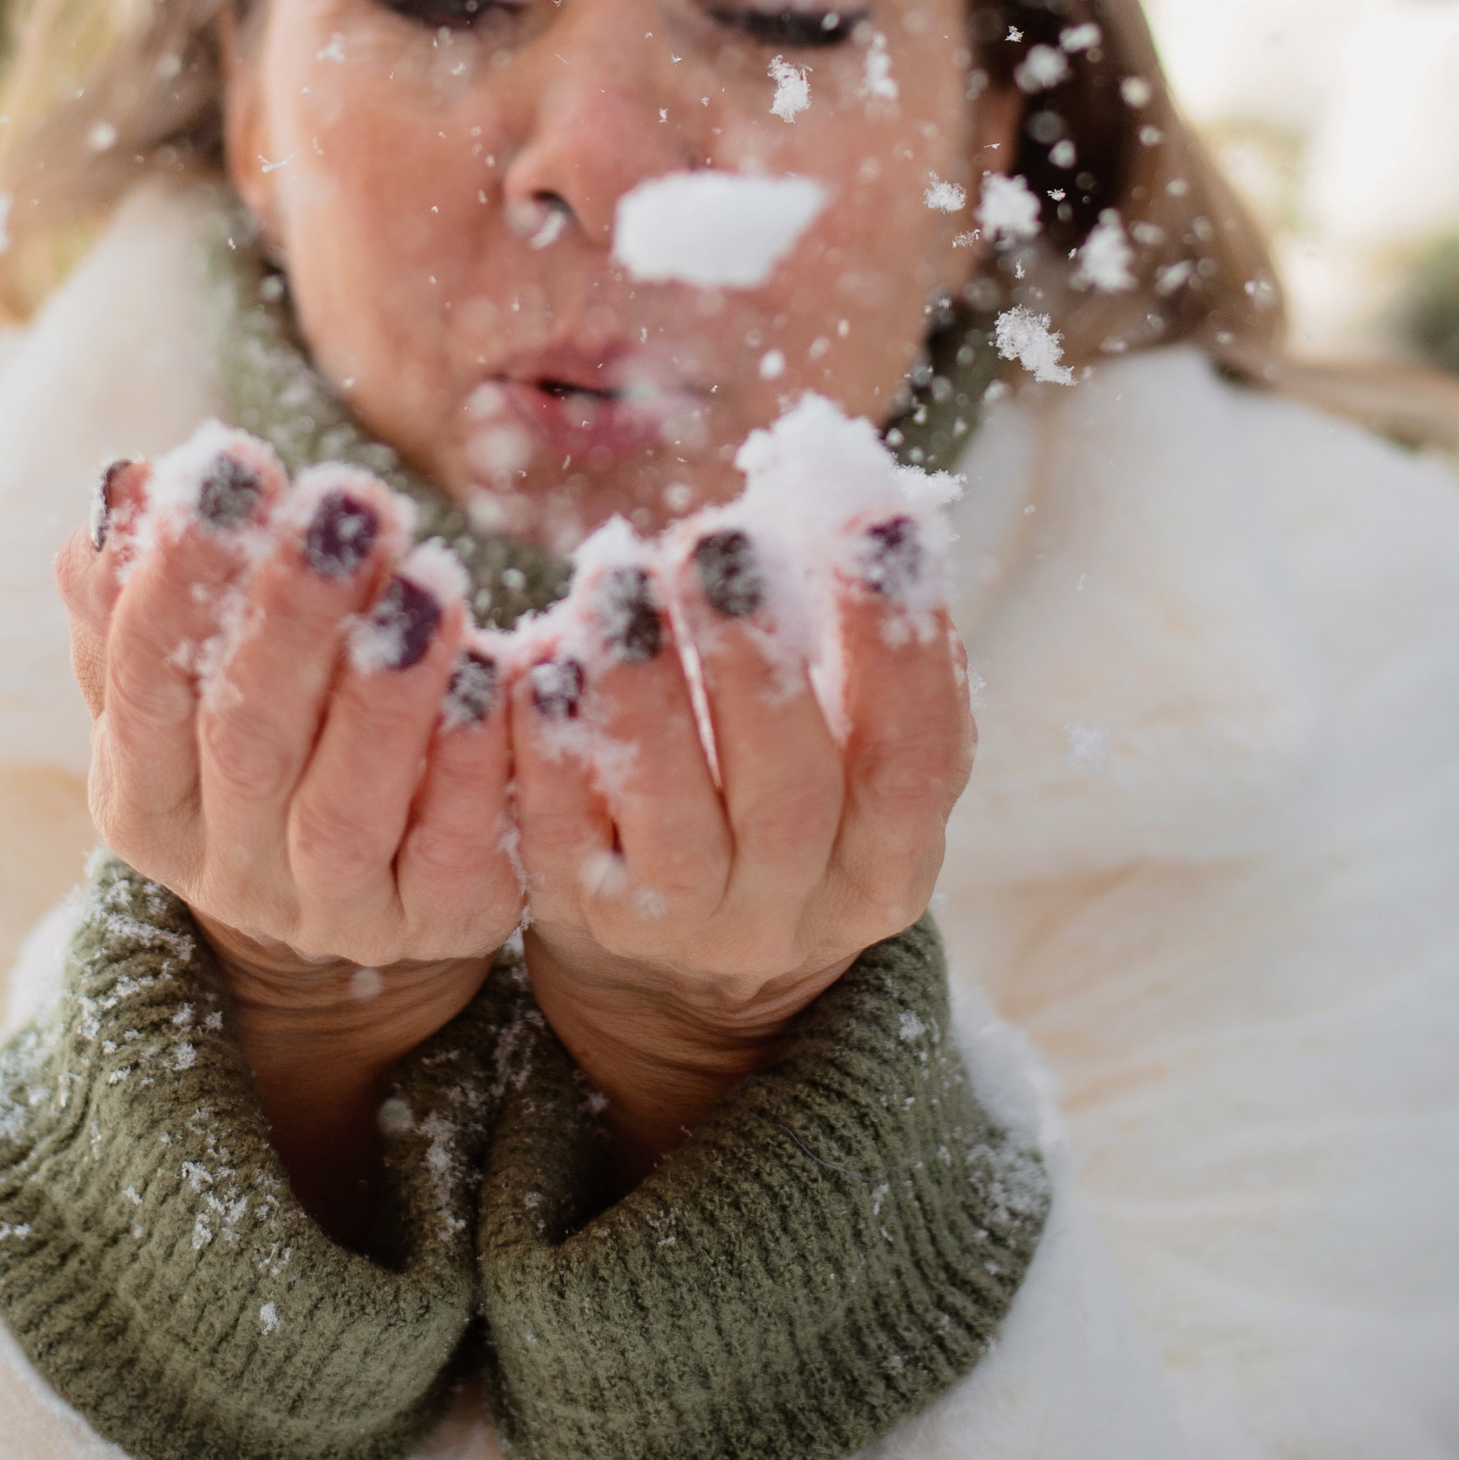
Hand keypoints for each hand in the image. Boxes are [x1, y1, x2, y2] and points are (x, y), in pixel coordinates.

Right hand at [58, 429, 516, 1231]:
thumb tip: (126, 487)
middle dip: (294, 615)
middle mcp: (223, 867)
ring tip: (430, 579)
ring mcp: (329, 909)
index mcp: (143, 794)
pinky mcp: (434, 924)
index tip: (231, 464)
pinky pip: (449, 851)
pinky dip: (466, 765)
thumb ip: (153, 584)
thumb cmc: (273, 731)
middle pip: (247, 740)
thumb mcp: (199, 667)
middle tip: (345, 501)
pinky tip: (492, 677)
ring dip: (386, 693)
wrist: (363, 886)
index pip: (143, 680)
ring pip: (344, 807)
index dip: (182, 575)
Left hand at [507, 509, 974, 1180]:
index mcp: (888, 857)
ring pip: (668, 816)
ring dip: (642, 689)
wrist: (686, 972)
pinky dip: (550, 740)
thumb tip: (843, 487)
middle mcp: (797, 905)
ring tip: (618, 577)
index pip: (917, 758)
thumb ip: (852, 639)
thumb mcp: (847, 742)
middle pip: (787, 791)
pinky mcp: (580, 915)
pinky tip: (540, 652)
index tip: (872, 521)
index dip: (901, 644)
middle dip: (752, 659)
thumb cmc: (781, 792)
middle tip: (718, 540)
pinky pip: (559, 828)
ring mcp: (685, 923)